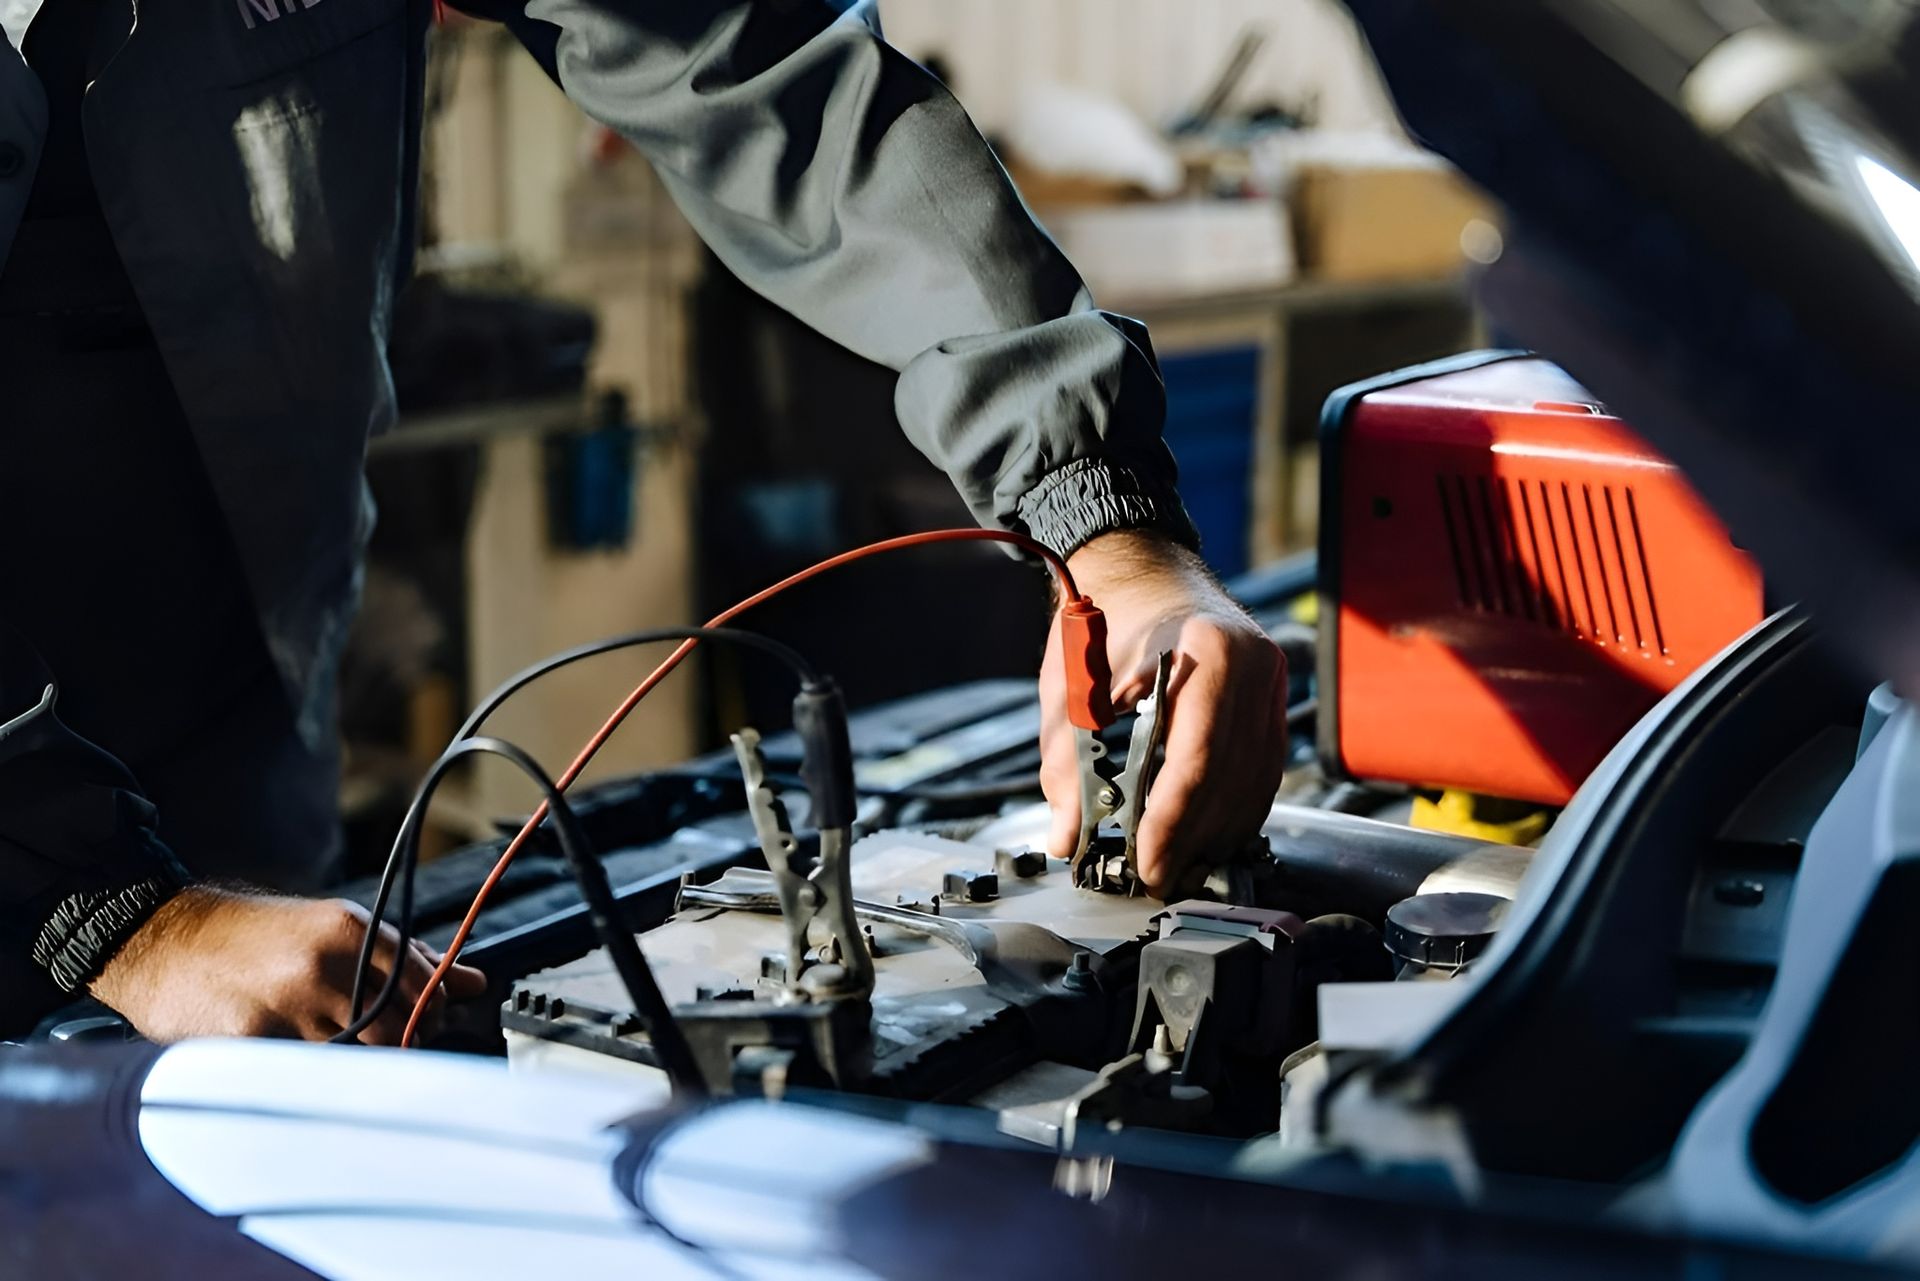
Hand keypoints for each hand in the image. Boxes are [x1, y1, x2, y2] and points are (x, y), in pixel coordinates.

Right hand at [89, 887, 486, 1044]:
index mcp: (351, 929)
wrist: (162, 938)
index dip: (434, 1013)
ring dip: (357, 1062)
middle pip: (399, 1026)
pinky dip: (310, 1074)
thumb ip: (406, 955)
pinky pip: (304, 1071)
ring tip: (336, 1048)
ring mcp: (288, 1003)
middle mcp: (325, 964)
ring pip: (356, 1055)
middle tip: (390, 1047)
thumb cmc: (255, 936)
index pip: (425, 985)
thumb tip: (472, 982)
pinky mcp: (252, 1038)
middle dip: (404, 1044)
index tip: (429, 1023)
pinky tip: (295, 1057)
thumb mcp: (333, 929)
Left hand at [1039, 531, 1287, 897]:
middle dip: (1192, 837)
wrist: (1142, 569)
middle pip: (1230, 777)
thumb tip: (1067, 832)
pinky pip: (1263, 770)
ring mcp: (1270, 682)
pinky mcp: (1272, 701)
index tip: (1146, 858)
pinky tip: (1207, 835)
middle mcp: (1252, 665)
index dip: (1171, 819)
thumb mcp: (1073, 683)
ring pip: (1254, 781)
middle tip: (1156, 875)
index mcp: (1207, 650)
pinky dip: (1235, 809)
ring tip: (1178, 865)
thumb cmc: (1108, 615)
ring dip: (1217, 832)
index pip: (1196, 756)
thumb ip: (1068, 760)